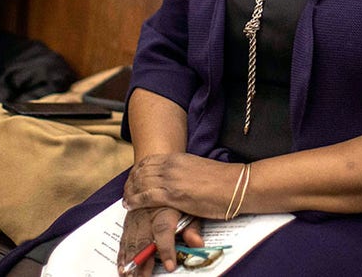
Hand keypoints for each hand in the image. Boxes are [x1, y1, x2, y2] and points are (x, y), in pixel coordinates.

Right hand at [117, 206, 204, 273]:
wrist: (159, 181)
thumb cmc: (178, 198)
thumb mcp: (190, 209)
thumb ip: (193, 227)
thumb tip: (198, 244)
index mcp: (165, 209)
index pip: (164, 230)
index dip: (167, 249)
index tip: (170, 266)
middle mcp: (147, 213)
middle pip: (143, 239)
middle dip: (142, 261)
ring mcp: (135, 216)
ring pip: (130, 240)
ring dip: (129, 260)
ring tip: (130, 275)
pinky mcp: (129, 220)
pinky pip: (123, 238)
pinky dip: (122, 254)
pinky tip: (122, 266)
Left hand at [123, 153, 245, 220]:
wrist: (236, 186)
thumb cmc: (223, 180)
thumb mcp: (198, 168)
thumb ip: (184, 172)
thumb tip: (179, 179)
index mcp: (178, 157)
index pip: (149, 161)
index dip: (138, 171)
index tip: (133, 179)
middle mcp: (171, 166)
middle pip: (141, 171)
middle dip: (131, 182)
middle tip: (126, 191)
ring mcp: (171, 180)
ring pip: (140, 183)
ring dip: (129, 192)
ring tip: (125, 200)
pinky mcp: (172, 196)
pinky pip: (145, 197)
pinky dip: (134, 200)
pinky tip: (129, 205)